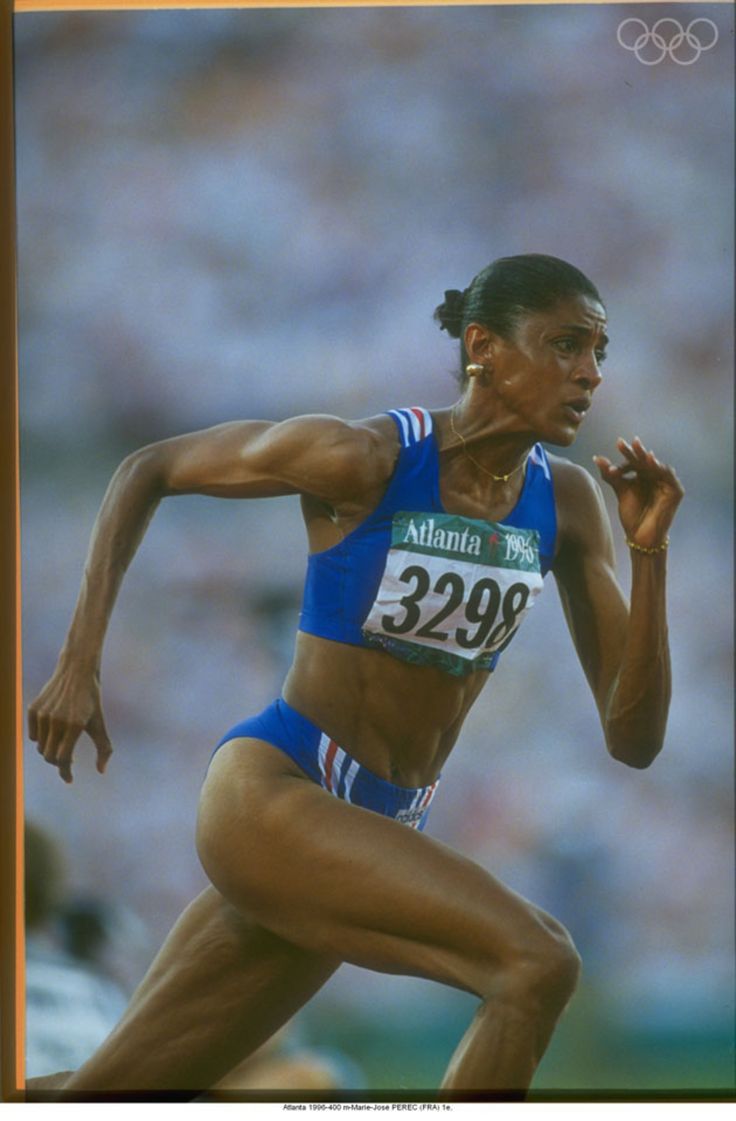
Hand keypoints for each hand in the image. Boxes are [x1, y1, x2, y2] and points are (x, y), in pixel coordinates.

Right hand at [27, 663, 111, 783]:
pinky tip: (52, 734)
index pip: (63, 759)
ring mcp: (43, 714)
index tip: (70, 779)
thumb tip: (101, 772)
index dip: (66, 772)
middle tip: (68, 760)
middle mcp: (56, 720)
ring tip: (62, 744)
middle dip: (59, 763)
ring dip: (51, 750)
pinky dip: (41, 739)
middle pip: (50, 756)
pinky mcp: (33, 709)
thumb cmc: (91, 699)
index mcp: (74, 725)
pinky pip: (33, 736)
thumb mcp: (100, 722)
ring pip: (41, 747)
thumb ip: (104, 748)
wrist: (76, 671)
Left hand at [593, 437, 683, 548]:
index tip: (615, 447)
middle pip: (644, 461)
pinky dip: (660, 468)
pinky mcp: (676, 491)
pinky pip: (668, 476)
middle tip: (626, 443)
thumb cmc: (632, 515)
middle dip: (635, 452)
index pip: (634, 461)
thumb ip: (611, 475)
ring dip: (648, 459)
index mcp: (643, 476)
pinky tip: (651, 462)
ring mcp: (667, 483)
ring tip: (640, 452)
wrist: (640, 536)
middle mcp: (656, 477)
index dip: (625, 455)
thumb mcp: (621, 492)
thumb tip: (597, 458)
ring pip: (656, 466)